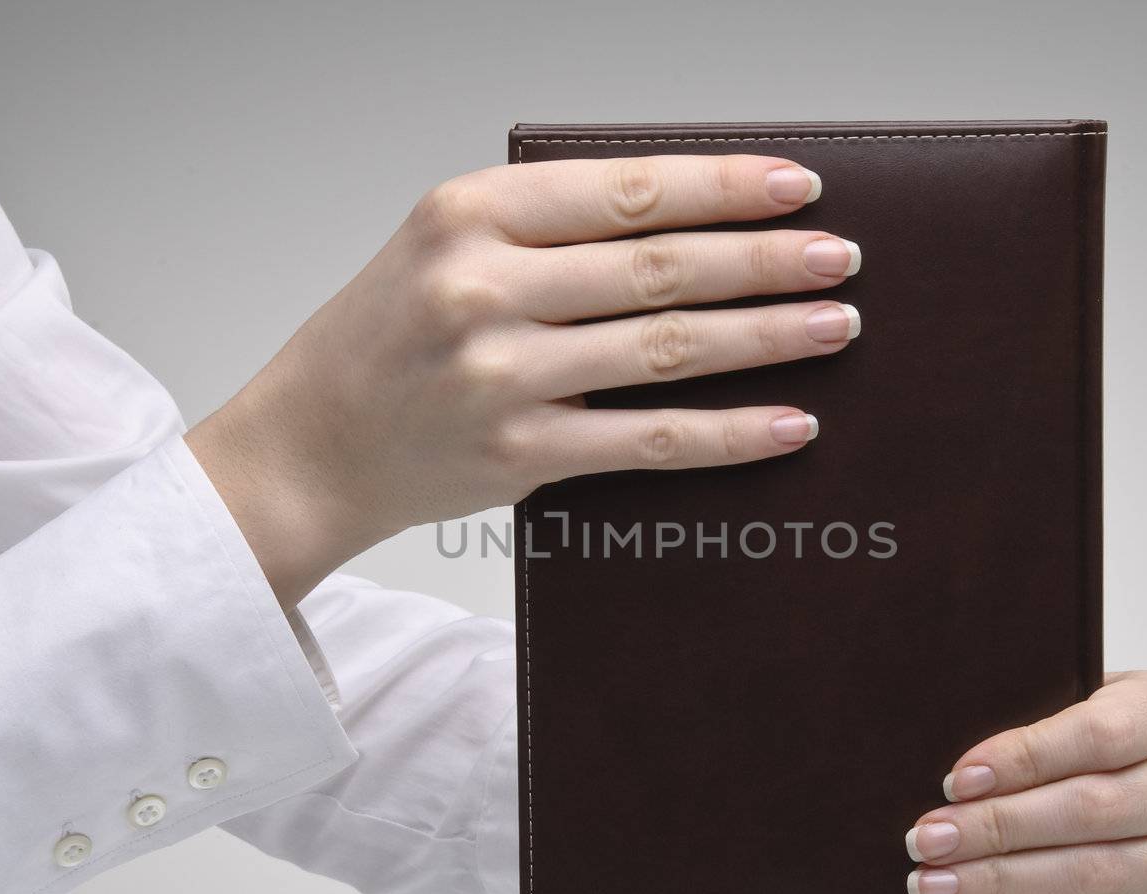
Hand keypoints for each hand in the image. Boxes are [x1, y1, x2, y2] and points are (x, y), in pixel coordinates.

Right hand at [186, 155, 860, 605]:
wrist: (306, 447)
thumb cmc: (384, 338)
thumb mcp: (444, 246)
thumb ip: (548, 228)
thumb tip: (693, 222)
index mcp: (467, 215)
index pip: (626, 191)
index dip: (725, 187)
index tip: (799, 187)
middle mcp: (482, 288)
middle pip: (660, 266)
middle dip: (766, 261)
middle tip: (840, 259)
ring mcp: (500, 376)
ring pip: (667, 349)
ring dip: (766, 336)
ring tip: (834, 325)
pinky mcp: (517, 453)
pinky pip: (649, 441)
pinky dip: (728, 433)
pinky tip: (790, 422)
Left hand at [906, 671, 1146, 893]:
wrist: (1058, 840)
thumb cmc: (1043, 773)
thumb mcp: (1028, 739)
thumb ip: (1009, 746)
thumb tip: (953, 782)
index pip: (1104, 731)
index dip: (1027, 757)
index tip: (957, 781)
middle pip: (1096, 805)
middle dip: (998, 826)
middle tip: (928, 840)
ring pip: (1098, 870)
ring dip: (1004, 881)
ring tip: (936, 885)